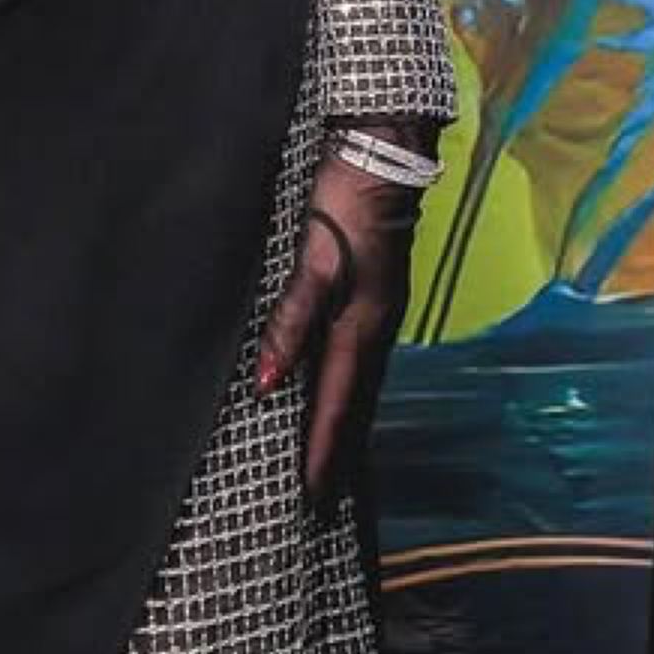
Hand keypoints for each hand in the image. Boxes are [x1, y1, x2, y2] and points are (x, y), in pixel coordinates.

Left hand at [255, 156, 418, 505]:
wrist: (383, 151)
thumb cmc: (346, 203)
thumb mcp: (314, 262)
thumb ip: (292, 322)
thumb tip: (269, 384)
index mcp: (362, 327)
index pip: (337, 405)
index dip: (322, 452)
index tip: (310, 497)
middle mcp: (375, 329)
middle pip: (354, 406)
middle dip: (336, 453)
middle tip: (321, 501)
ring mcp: (378, 314)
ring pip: (358, 387)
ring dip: (343, 427)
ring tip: (328, 465)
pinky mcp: (374, 298)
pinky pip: (358, 363)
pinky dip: (347, 394)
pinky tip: (335, 397)